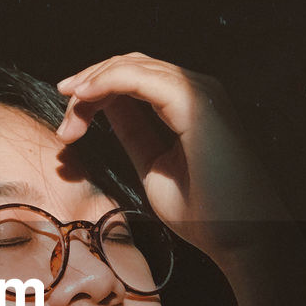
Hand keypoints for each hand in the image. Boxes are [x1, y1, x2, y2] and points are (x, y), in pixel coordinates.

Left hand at [56, 53, 291, 263]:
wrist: (241, 238)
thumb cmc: (205, 213)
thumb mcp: (153, 165)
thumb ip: (132, 133)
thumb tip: (103, 109)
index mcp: (188, 105)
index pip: (133, 80)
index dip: (95, 93)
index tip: (68, 127)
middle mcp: (196, 90)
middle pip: (127, 67)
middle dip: (87, 88)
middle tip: (64, 125)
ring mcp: (198, 91)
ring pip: (130, 66)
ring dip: (91, 87)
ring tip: (69, 118)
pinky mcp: (195, 101)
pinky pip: (138, 78)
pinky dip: (105, 83)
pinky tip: (83, 99)